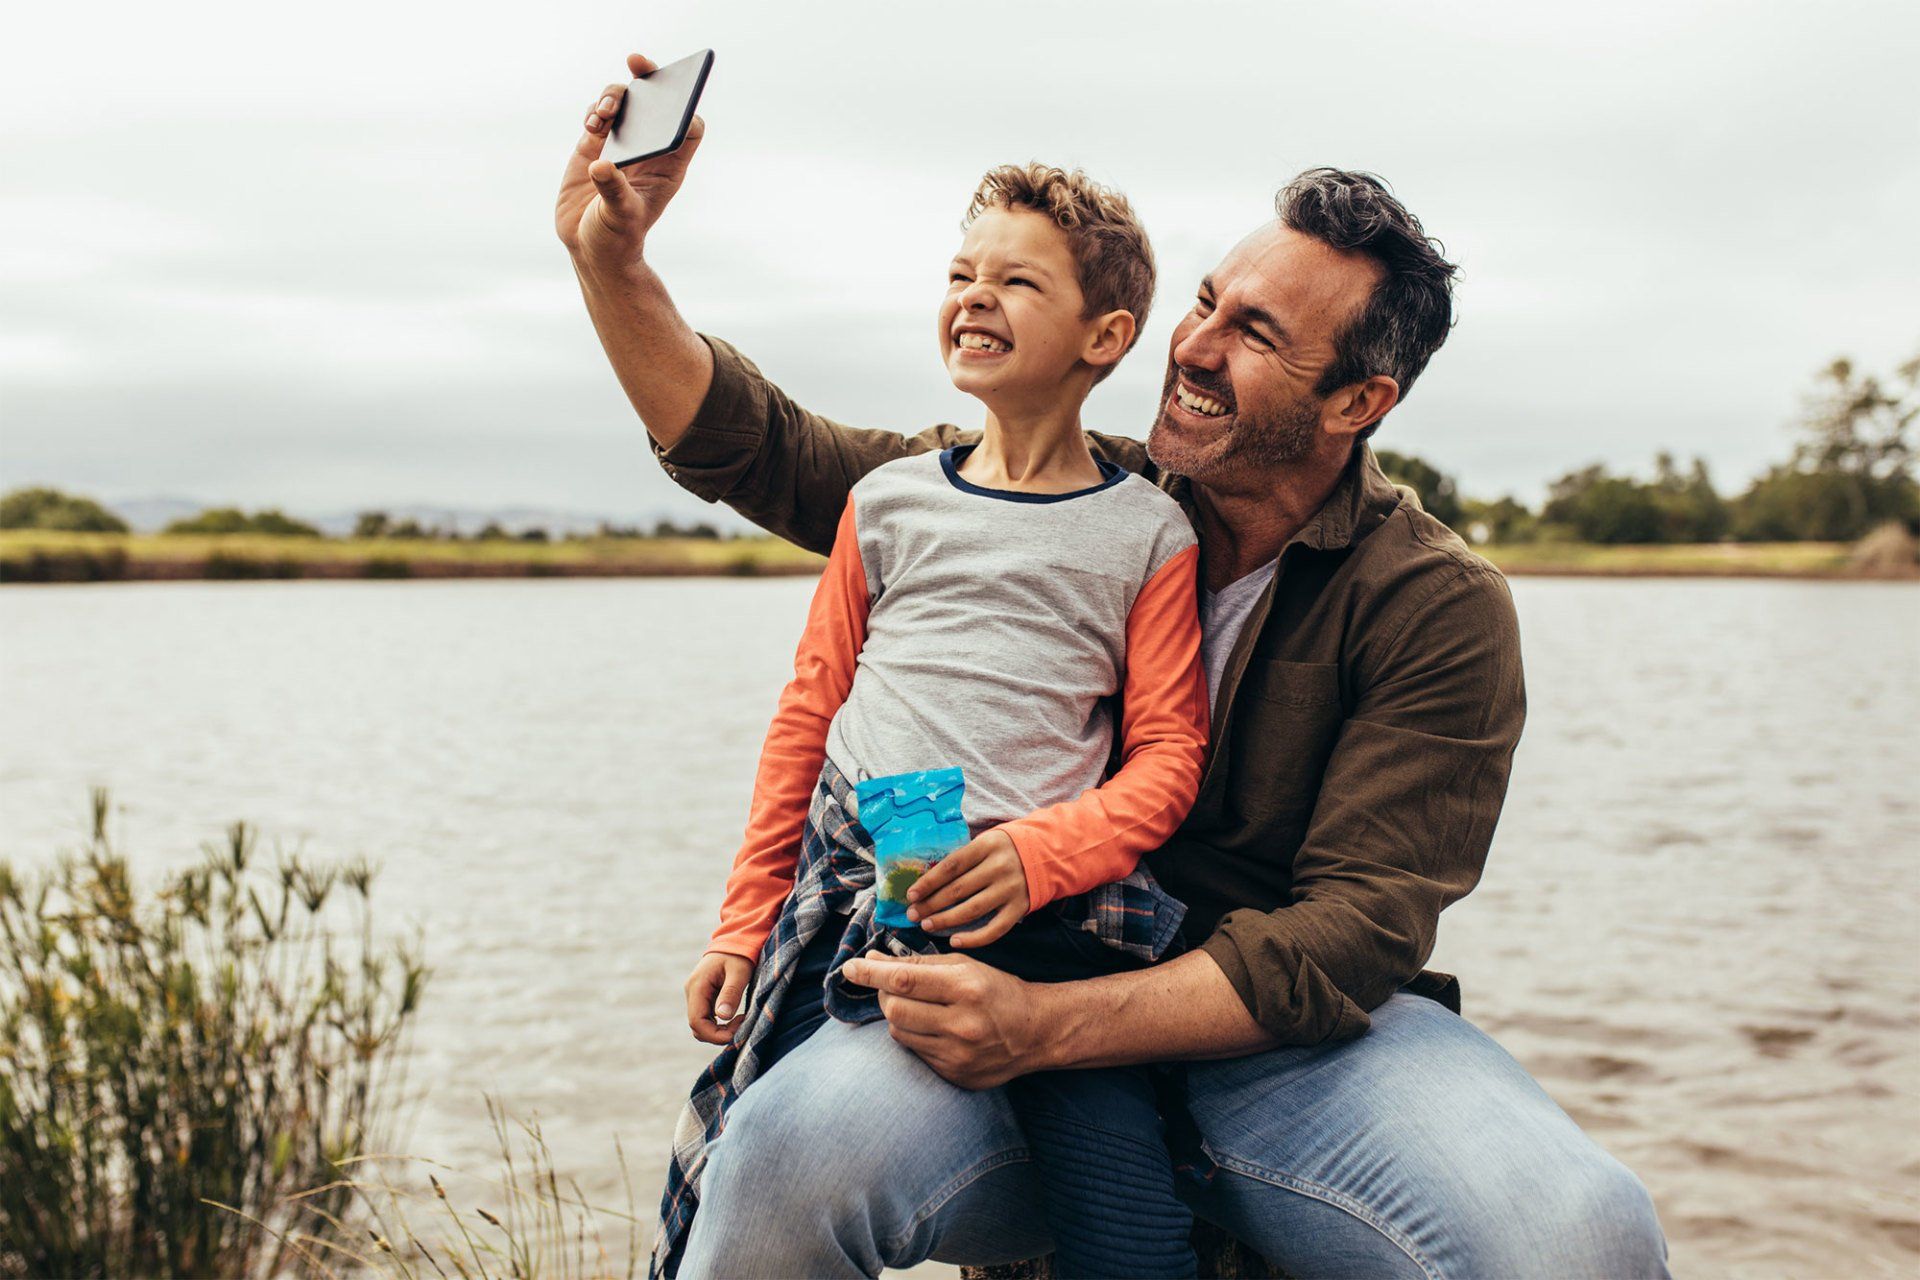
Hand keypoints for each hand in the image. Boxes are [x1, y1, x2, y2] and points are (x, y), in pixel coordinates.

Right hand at [556, 52, 706, 273]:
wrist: (589, 246)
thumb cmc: (616, 237)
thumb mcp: (621, 217)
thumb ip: (614, 192)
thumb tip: (602, 165)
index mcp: (668, 166)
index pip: (687, 127)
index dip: (686, 104)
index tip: (674, 90)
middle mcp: (647, 150)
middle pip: (655, 103)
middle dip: (648, 79)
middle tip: (637, 63)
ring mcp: (621, 144)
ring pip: (624, 103)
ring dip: (614, 97)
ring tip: (604, 114)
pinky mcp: (593, 146)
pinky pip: (597, 115)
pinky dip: (594, 112)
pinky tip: (591, 124)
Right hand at [684, 951, 753, 1044]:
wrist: (736, 940)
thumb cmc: (739, 954)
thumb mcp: (739, 972)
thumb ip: (730, 993)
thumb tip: (722, 1016)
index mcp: (697, 986)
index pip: (696, 1022)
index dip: (715, 1034)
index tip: (738, 1031)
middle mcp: (692, 992)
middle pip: (697, 1027)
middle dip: (718, 1034)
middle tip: (742, 1025)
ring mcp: (696, 995)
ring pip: (701, 1024)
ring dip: (719, 1030)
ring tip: (740, 1021)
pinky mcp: (703, 996)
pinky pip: (706, 1018)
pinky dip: (719, 1024)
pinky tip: (735, 1017)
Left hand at [839, 951, 1043, 1088]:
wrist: (1036, 1032)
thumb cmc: (997, 991)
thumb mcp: (965, 967)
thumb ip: (918, 965)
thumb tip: (873, 961)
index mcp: (965, 988)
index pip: (904, 981)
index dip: (871, 973)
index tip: (850, 967)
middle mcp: (961, 1024)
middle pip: (895, 1010)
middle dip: (885, 996)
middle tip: (892, 987)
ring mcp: (958, 1054)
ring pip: (900, 1033)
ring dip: (899, 1017)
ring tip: (919, 1008)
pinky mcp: (955, 1075)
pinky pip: (916, 1053)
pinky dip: (916, 1037)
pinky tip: (935, 1029)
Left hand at [906, 829, 1029, 946]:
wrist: (1046, 853)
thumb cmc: (1005, 849)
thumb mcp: (985, 842)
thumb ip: (963, 858)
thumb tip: (927, 881)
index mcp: (986, 846)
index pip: (951, 866)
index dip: (928, 882)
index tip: (910, 895)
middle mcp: (999, 867)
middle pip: (958, 890)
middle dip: (931, 904)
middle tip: (913, 914)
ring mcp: (1010, 889)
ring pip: (972, 910)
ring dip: (946, 920)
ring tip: (927, 925)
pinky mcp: (1020, 908)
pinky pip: (995, 929)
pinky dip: (974, 938)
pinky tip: (955, 941)